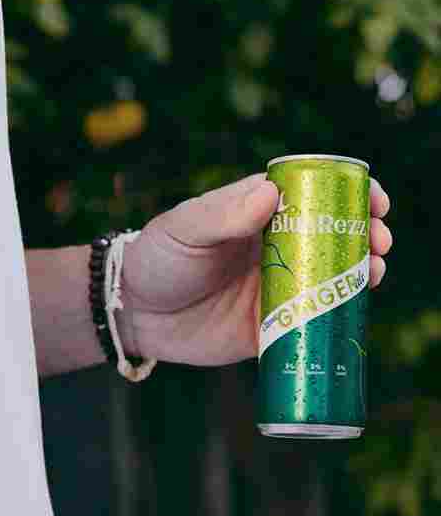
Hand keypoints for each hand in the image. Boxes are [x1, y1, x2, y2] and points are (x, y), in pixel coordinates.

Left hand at [120, 174, 391, 365]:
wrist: (137, 314)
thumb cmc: (158, 257)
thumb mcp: (184, 227)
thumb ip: (223, 213)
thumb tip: (272, 191)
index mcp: (258, 214)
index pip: (312, 195)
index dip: (347, 194)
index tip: (373, 199)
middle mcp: (275, 248)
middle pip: (332, 235)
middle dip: (364, 234)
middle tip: (378, 241)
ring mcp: (278, 287)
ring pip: (330, 276)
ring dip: (360, 273)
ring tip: (373, 272)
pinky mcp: (272, 325)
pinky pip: (312, 321)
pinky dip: (337, 316)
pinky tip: (353, 312)